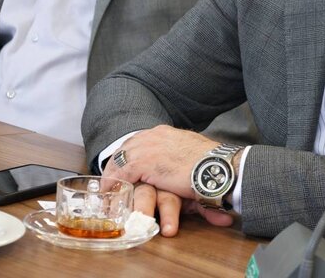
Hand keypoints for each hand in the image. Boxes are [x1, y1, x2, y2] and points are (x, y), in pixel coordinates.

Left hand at [102, 125, 233, 235]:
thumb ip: (179, 157)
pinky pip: (121, 173)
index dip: (128, 155)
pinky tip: (110, 192)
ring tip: (106, 188)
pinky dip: (113, 183)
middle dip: (115, 164)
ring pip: (119, 159)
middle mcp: (154, 135)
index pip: (138, 141)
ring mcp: (148, 147)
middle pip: (125, 148)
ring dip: (111, 174)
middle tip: (109, 179)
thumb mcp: (191, 154)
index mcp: (165, 132)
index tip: (123, 167)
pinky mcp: (145, 162)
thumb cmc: (211, 164)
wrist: (217, 166)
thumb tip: (180, 168)